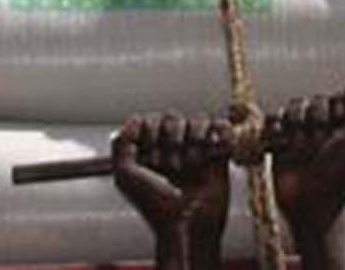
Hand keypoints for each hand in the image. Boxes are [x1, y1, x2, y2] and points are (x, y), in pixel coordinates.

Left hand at [113, 112, 232, 254]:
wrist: (187, 226)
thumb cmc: (155, 207)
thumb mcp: (125, 177)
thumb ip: (121, 144)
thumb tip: (134, 120)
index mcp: (151, 151)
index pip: (150, 121)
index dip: (150, 133)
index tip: (151, 156)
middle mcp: (173, 149)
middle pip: (173, 117)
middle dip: (171, 136)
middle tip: (173, 164)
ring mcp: (196, 151)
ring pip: (198, 120)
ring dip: (195, 137)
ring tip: (194, 163)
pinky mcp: (219, 156)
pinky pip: (223, 129)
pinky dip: (221, 134)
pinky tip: (212, 150)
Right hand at [267, 79, 344, 247]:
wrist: (312, 204)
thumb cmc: (339, 176)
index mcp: (340, 123)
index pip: (328, 99)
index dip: (328, 115)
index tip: (334, 135)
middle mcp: (319, 126)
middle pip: (307, 103)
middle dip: (310, 125)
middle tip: (316, 149)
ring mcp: (298, 134)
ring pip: (289, 110)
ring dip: (293, 130)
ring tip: (299, 152)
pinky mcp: (278, 143)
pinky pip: (271, 122)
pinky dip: (273, 131)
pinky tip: (280, 144)